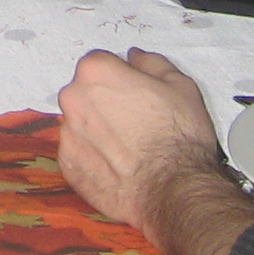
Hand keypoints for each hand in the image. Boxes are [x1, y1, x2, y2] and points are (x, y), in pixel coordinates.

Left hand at [55, 49, 253, 254]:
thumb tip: (136, 59)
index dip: (125, 84)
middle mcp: (74, 101)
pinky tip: (125, 174)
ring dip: (100, 137)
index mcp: (98, 73)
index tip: (140, 101)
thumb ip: (153, 65)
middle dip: (109, 109)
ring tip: (136, 158)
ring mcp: (69, 138)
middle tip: (141, 130)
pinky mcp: (70, 171)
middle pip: (88, 96)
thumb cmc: (184, 142)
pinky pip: (79, 159)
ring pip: (82, 129)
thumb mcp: (182, 86)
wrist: (179, 195)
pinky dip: (96, 164)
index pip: (102, 67)